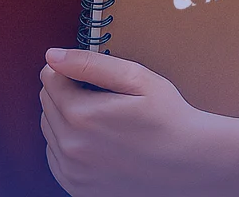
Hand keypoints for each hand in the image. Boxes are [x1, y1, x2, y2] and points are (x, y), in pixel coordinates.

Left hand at [39, 48, 232, 196]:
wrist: (191, 165)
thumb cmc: (168, 118)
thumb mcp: (136, 78)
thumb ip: (88, 63)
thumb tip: (51, 56)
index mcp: (81, 115)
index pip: (49, 77)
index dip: (70, 70)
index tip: (94, 78)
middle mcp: (70, 147)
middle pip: (46, 102)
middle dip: (67, 93)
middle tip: (103, 98)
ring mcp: (72, 172)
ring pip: (49, 129)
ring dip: (66, 119)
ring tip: (104, 121)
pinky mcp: (78, 189)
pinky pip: (56, 157)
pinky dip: (68, 145)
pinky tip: (97, 143)